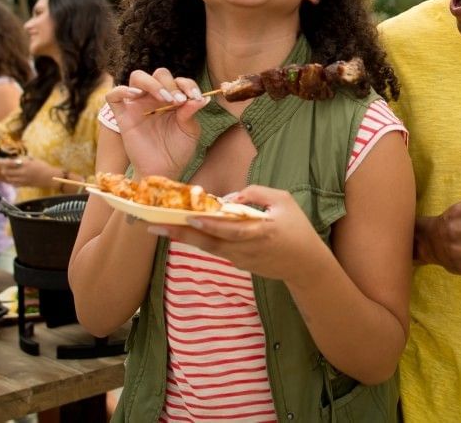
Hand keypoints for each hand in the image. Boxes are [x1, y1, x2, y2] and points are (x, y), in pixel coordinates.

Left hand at [0, 155, 57, 188]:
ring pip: (9, 179)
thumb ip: (24, 159)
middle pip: (7, 172)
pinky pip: (14, 184)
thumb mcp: (34, 160)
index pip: (9, 163)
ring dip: (7, 176)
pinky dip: (12, 181)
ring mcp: (23, 180)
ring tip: (8, 173)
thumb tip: (16, 158)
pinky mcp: (25, 185)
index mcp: (25, 164)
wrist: (50, 177)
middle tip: (3, 167)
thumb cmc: (43, 166)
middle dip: (3, 169)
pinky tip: (13, 179)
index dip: (2, 162)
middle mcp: (22, 172)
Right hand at [104, 68, 208, 177]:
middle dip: (170, 83)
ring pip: (138, 77)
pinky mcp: (123, 117)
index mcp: (173, 99)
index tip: (196, 96)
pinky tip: (136, 95)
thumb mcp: (190, 130)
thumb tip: (201, 98)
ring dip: (152, 83)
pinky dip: (122, 90)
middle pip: (159, 74)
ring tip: (164, 98)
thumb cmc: (178, 150)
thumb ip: (191, 112)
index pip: (178, 81)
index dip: (187, 84)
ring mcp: (138, 106)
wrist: (164, 171)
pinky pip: (113, 96)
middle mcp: (155, 98)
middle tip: (177, 100)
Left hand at [144, 186, 325, 282]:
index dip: (210, 225)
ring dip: (184, 239)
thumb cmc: (297, 228)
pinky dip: (200, 241)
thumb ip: (257, 193)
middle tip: (155, 227)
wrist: (306, 265)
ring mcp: (241, 259)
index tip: (191, 218)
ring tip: (161, 229)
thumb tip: (229, 198)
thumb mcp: (283, 201)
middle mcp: (246, 249)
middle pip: (209, 243)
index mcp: (260, 232)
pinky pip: (217, 250)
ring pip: (208, 248)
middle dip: (181, 235)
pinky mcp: (239, 264)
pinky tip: (184, 232)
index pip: (230, 229)